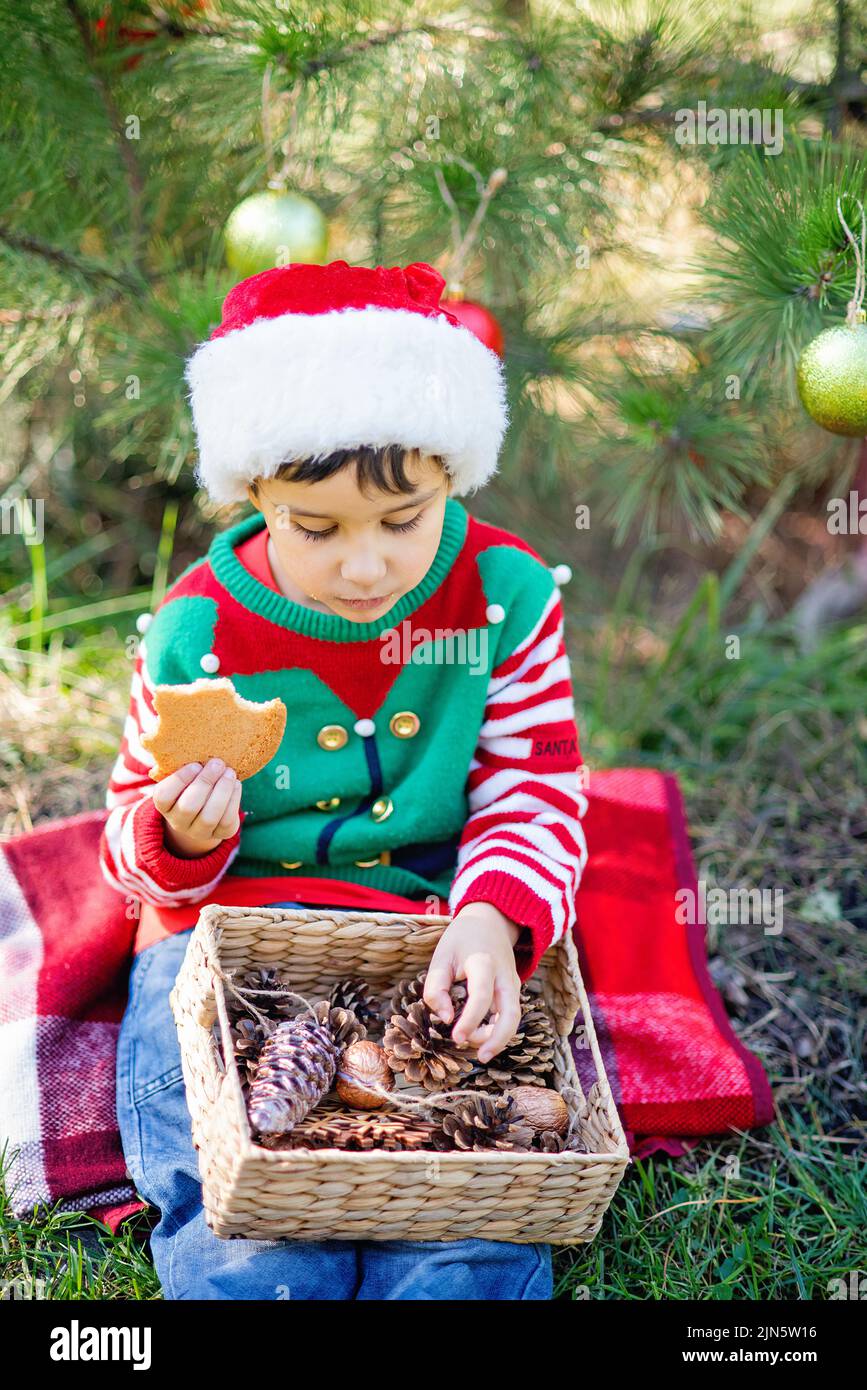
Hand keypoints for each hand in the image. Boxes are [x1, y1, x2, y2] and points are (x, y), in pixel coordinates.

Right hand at [153, 758, 241, 856]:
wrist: (208, 808)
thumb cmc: (194, 782)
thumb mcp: (187, 775)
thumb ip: (189, 764)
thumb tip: (202, 739)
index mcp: (164, 804)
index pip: (163, 795)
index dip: (179, 779)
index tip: (195, 764)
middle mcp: (178, 821)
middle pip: (188, 807)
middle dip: (205, 782)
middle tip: (217, 763)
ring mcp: (198, 831)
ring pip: (209, 816)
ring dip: (222, 791)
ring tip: (230, 772)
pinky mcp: (220, 834)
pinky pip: (227, 820)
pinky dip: (233, 799)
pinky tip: (236, 784)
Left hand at [422, 903, 522, 1063]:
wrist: (489, 922)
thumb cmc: (461, 940)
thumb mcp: (441, 957)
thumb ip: (436, 988)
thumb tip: (445, 1020)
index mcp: (484, 962)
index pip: (482, 996)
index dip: (470, 1020)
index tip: (456, 1038)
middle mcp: (505, 976)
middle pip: (512, 1013)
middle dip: (498, 1039)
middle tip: (480, 1058)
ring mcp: (513, 984)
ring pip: (514, 1018)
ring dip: (499, 1038)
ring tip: (476, 1048)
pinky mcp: (514, 992)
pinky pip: (510, 1015)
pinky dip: (499, 1030)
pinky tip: (483, 1039)